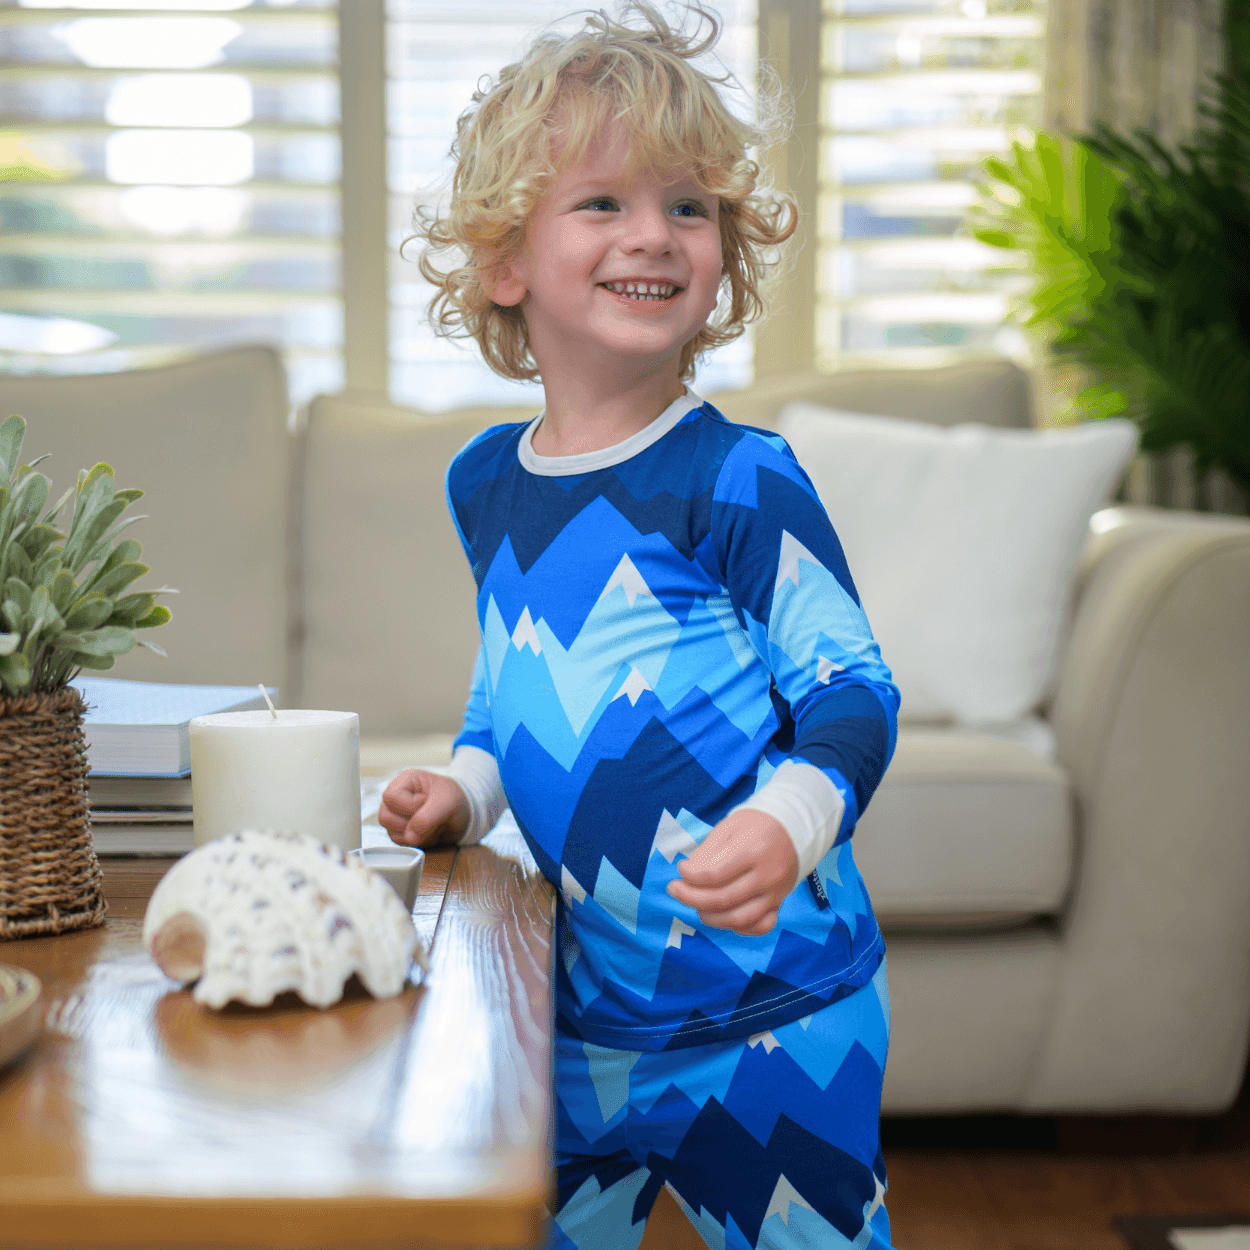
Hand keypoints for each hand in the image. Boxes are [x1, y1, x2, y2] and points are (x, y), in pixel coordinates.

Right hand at [378, 769, 470, 847]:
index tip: (427, 803)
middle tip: (431, 817)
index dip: (409, 806)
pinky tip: (430, 832)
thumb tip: (409, 837)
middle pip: (385, 816)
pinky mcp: (401, 830)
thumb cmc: (455, 799)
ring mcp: (397, 815)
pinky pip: (400, 842)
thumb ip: (428, 817)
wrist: (465, 814)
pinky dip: (417, 841)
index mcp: (405, 781)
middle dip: (411, 822)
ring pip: (391, 832)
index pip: (391, 797)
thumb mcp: (447, 802)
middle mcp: (397, 798)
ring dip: (415, 833)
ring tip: (432, 824)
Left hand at [666, 809, 799, 936]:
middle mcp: (766, 875)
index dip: (691, 877)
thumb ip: (708, 851)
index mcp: (753, 851)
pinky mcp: (779, 902)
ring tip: (695, 906)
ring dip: (711, 918)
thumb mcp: (730, 826)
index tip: (681, 869)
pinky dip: (740, 928)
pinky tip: (723, 917)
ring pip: (739, 919)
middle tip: (674, 889)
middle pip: (723, 899)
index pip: (715, 874)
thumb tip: (687, 875)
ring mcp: (775, 892)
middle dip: (691, 898)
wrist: (793, 828)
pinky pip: (760, 926)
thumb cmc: (755, 824)